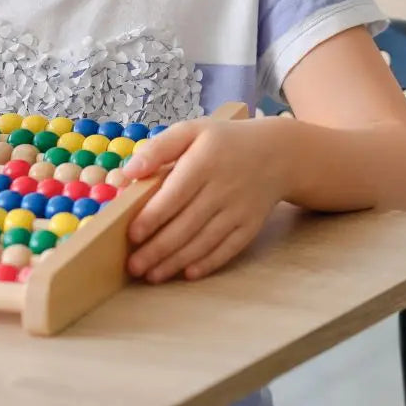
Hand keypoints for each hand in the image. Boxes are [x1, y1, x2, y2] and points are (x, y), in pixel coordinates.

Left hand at [123, 118, 284, 283]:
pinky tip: (187, 274)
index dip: (152, 217)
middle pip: (187, 225)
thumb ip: (160, 147)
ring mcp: (239, 210)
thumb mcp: (192, 130)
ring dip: (176, 262)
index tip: (132, 235)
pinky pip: (228, 250)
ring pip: (204, 242)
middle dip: (158, 249)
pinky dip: (207, 264)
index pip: (175, 194)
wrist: (277, 153)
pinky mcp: (251, 226)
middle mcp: (223, 188)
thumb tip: (128, 171)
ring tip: (152, 275)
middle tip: (134, 266)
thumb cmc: (224, 141)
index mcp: (205, 160)